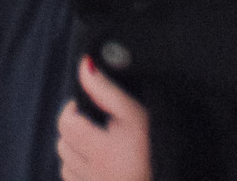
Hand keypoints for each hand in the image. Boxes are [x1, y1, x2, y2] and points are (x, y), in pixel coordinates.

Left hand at [57, 55, 151, 180]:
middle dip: (74, 130)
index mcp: (102, 152)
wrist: (173, 177)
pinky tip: (99, 164)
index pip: (66, 124)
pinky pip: (73, 180)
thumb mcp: (136, 114)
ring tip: (98, 144)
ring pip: (66, 164)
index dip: (72, 110)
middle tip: (95, 124)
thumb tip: (85, 66)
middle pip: (63, 144)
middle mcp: (96, 175)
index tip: (86, 106)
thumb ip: (106, 90)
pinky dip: (80, 170)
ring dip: (75, 151)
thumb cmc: (158, 148)